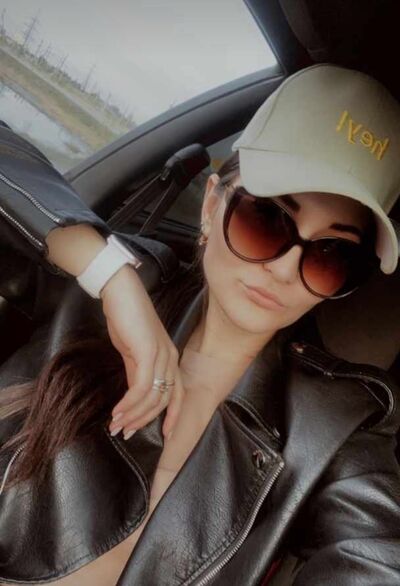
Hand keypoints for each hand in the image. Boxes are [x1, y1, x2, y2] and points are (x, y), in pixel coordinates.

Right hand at [100, 264, 184, 440]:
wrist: (120, 292)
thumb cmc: (126, 318)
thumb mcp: (132, 351)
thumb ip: (136, 373)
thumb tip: (133, 397)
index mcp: (169, 358)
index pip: (178, 394)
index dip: (172, 416)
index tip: (163, 436)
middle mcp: (170, 358)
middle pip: (165, 400)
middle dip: (144, 420)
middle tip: (125, 433)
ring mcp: (162, 355)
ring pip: (154, 397)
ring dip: (133, 415)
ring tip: (116, 425)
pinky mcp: (148, 352)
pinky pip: (141, 387)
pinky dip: (129, 403)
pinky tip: (117, 411)